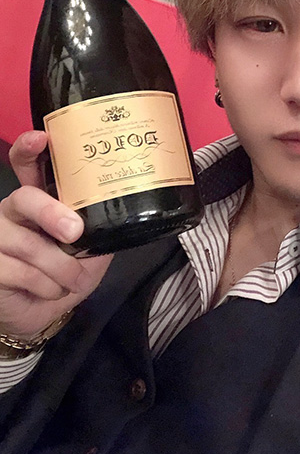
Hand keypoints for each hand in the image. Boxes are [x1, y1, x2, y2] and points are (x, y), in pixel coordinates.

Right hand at [0, 131, 111, 338]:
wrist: (43, 314)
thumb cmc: (67, 273)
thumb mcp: (92, 248)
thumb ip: (101, 225)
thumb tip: (132, 207)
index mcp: (39, 198)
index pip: (27, 165)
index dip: (29, 149)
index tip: (41, 138)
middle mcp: (14, 211)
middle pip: (24, 198)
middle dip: (50, 213)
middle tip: (75, 232)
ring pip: (27, 243)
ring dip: (59, 267)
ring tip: (73, 279)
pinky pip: (20, 271)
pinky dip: (45, 285)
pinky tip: (50, 290)